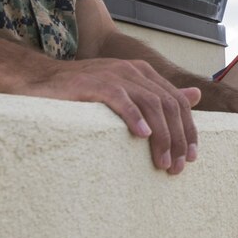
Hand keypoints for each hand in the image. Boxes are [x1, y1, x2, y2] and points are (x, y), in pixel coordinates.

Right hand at [21, 58, 200, 174]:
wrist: (42, 80)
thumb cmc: (84, 92)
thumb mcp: (127, 91)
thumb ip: (161, 94)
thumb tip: (196, 96)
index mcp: (145, 73)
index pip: (177, 102)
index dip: (188, 130)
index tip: (192, 157)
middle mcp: (134, 71)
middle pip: (169, 105)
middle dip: (178, 138)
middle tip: (178, 166)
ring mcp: (115, 75)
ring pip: (151, 104)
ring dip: (161, 136)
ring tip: (163, 161)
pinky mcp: (95, 83)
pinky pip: (121, 99)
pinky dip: (134, 116)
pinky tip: (142, 135)